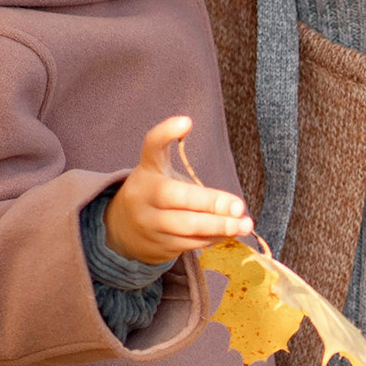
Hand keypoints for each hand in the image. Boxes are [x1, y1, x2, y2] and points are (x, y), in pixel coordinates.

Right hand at [104, 116, 248, 270]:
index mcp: (148, 170)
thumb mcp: (162, 176)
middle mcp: (144, 194)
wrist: (121, 229)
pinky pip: (191, 242)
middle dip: (210, 202)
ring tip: (243, 225)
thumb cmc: (156, 195)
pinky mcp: (158, 245)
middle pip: (178, 197)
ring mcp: (149, 222)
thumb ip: (190, 181)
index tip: (187, 121)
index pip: (152, 146)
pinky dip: (213, 238)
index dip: (166, 132)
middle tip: (238, 206)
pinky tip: (230, 234)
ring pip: (187, 225)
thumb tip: (232, 206)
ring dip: (219, 226)